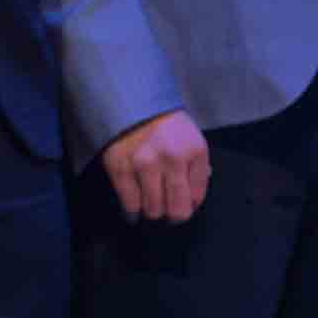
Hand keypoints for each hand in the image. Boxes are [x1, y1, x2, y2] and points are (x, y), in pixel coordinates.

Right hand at [98, 109, 209, 225]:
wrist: (132, 103)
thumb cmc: (166, 126)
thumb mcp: (193, 142)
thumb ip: (198, 171)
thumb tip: (193, 202)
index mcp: (193, 151)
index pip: (196, 197)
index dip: (190, 206)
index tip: (184, 205)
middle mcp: (170, 158)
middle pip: (176, 210)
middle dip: (173, 214)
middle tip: (168, 211)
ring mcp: (143, 163)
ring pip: (153, 210)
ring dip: (153, 211)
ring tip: (151, 205)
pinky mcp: (119, 167)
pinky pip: (129, 203)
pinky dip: (132, 211)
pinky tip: (134, 211)